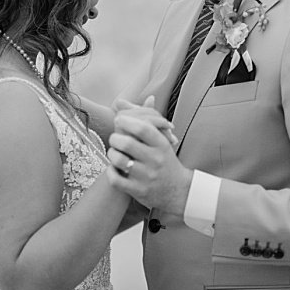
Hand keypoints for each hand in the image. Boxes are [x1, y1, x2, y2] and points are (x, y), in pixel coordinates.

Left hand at [106, 95, 190, 217]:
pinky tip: (114, 168)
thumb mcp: (163, 140)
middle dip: (115, 138)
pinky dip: (110, 172)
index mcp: (161, 145)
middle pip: (127, 143)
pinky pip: (116, 179)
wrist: (179, 192)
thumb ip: (151, 120)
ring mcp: (146, 177)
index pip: (143, 128)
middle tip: (115, 138)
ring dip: (111, 154)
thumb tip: (148, 96)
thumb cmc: (166, 161)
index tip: (119, 119)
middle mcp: (155, 161)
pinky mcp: (138, 191)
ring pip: (119, 160)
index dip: (127, 120)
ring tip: (114, 153)